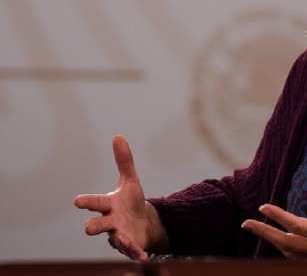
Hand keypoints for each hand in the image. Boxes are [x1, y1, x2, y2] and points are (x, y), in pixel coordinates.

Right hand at [74, 134, 158, 260]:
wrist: (144, 222)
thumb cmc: (131, 201)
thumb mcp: (131, 180)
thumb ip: (124, 161)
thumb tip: (118, 135)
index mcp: (108, 205)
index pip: (95, 202)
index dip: (86, 201)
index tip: (77, 201)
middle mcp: (110, 221)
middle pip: (97, 225)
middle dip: (92, 226)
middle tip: (88, 227)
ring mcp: (119, 235)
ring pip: (114, 239)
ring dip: (118, 240)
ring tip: (122, 238)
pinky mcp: (130, 246)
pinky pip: (131, 251)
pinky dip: (136, 253)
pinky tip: (142, 256)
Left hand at [242, 168, 306, 258]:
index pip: (297, 225)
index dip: (278, 216)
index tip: (263, 207)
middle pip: (285, 243)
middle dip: (264, 233)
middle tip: (247, 224)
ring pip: (289, 254)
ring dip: (273, 242)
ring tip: (260, 230)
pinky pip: (298, 259)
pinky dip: (286, 251)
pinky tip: (282, 243)